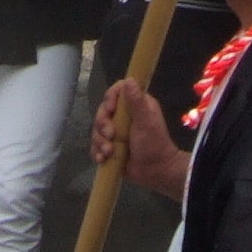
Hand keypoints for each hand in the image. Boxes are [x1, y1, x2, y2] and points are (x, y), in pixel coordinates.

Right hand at [93, 77, 185, 197]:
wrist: (155, 172)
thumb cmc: (154, 144)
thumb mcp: (146, 122)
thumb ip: (137, 102)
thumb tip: (129, 79)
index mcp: (135, 105)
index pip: (116, 93)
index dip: (109, 99)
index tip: (110, 110)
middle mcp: (124, 116)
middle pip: (102, 112)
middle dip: (102, 125)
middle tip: (111, 136)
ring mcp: (116, 132)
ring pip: (97, 130)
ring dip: (100, 141)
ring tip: (109, 152)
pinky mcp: (110, 146)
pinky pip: (96, 145)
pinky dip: (97, 152)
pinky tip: (102, 159)